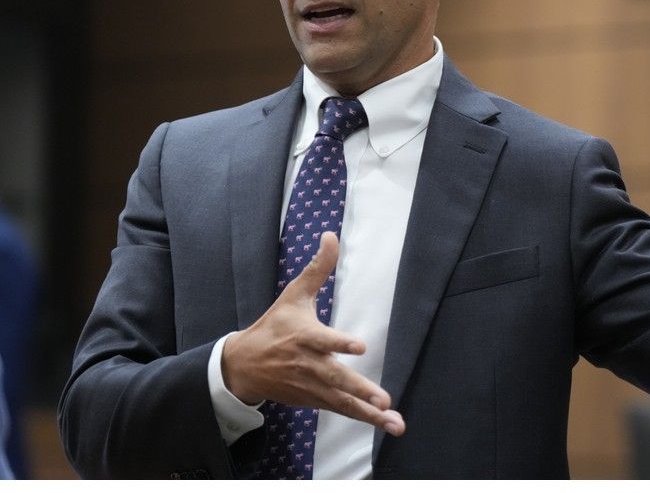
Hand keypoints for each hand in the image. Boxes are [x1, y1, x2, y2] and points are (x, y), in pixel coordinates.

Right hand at [222, 231, 404, 435]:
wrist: (244, 366)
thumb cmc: (275, 325)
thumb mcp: (295, 294)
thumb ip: (318, 268)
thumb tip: (331, 235)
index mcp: (305, 337)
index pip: (324, 340)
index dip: (340, 343)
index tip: (359, 346)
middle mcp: (309, 365)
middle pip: (336, 379)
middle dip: (361, 390)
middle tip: (384, 400)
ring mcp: (311, 387)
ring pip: (343, 402)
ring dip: (369, 414)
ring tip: (395, 422)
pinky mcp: (314, 400)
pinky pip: (341, 410)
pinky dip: (362, 419)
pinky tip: (385, 425)